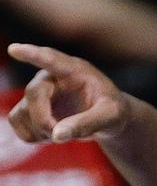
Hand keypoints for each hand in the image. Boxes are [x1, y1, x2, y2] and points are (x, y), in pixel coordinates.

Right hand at [6, 43, 131, 142]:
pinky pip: (18, 124)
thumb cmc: (112, 110)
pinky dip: (34, 136)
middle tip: (63, 136)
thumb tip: (57, 135)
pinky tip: (53, 134)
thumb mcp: (111, 116)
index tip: (15, 49)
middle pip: (34, 94)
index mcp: (74, 70)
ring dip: (41, 131)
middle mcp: (50, 78)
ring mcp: (36, 92)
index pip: (51, 59)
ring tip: (66, 133)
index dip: (32, 54)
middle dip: (46, 120)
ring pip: (22, 112)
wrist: (106, 118)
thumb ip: (87, 123)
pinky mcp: (28, 107)